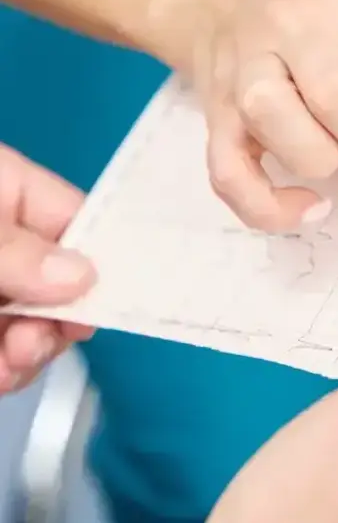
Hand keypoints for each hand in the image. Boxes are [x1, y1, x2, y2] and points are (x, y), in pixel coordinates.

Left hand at [0, 145, 94, 391]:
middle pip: (61, 284)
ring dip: (29, 355)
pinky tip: (1, 373)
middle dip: (56, 322)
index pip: (79, 223)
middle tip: (31, 344)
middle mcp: (9, 237)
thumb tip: (82, 276)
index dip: (98, 266)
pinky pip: (5, 348)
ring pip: (33, 325)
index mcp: (12, 191)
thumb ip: (18, 250)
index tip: (101, 306)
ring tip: (8, 366)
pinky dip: (6, 367)